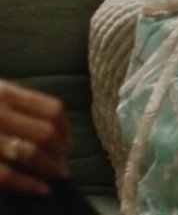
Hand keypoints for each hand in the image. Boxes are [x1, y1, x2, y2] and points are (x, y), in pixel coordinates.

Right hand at [0, 80, 69, 195]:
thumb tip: (56, 132)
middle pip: (44, 134)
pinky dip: (27, 184)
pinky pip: (5, 174)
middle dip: (59, 154)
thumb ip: (18, 106)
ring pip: (28, 153)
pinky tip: (40, 189)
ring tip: (55, 176)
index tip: (66, 145)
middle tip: (62, 167)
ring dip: (48, 169)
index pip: (52, 110)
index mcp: (3, 92)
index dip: (65, 131)